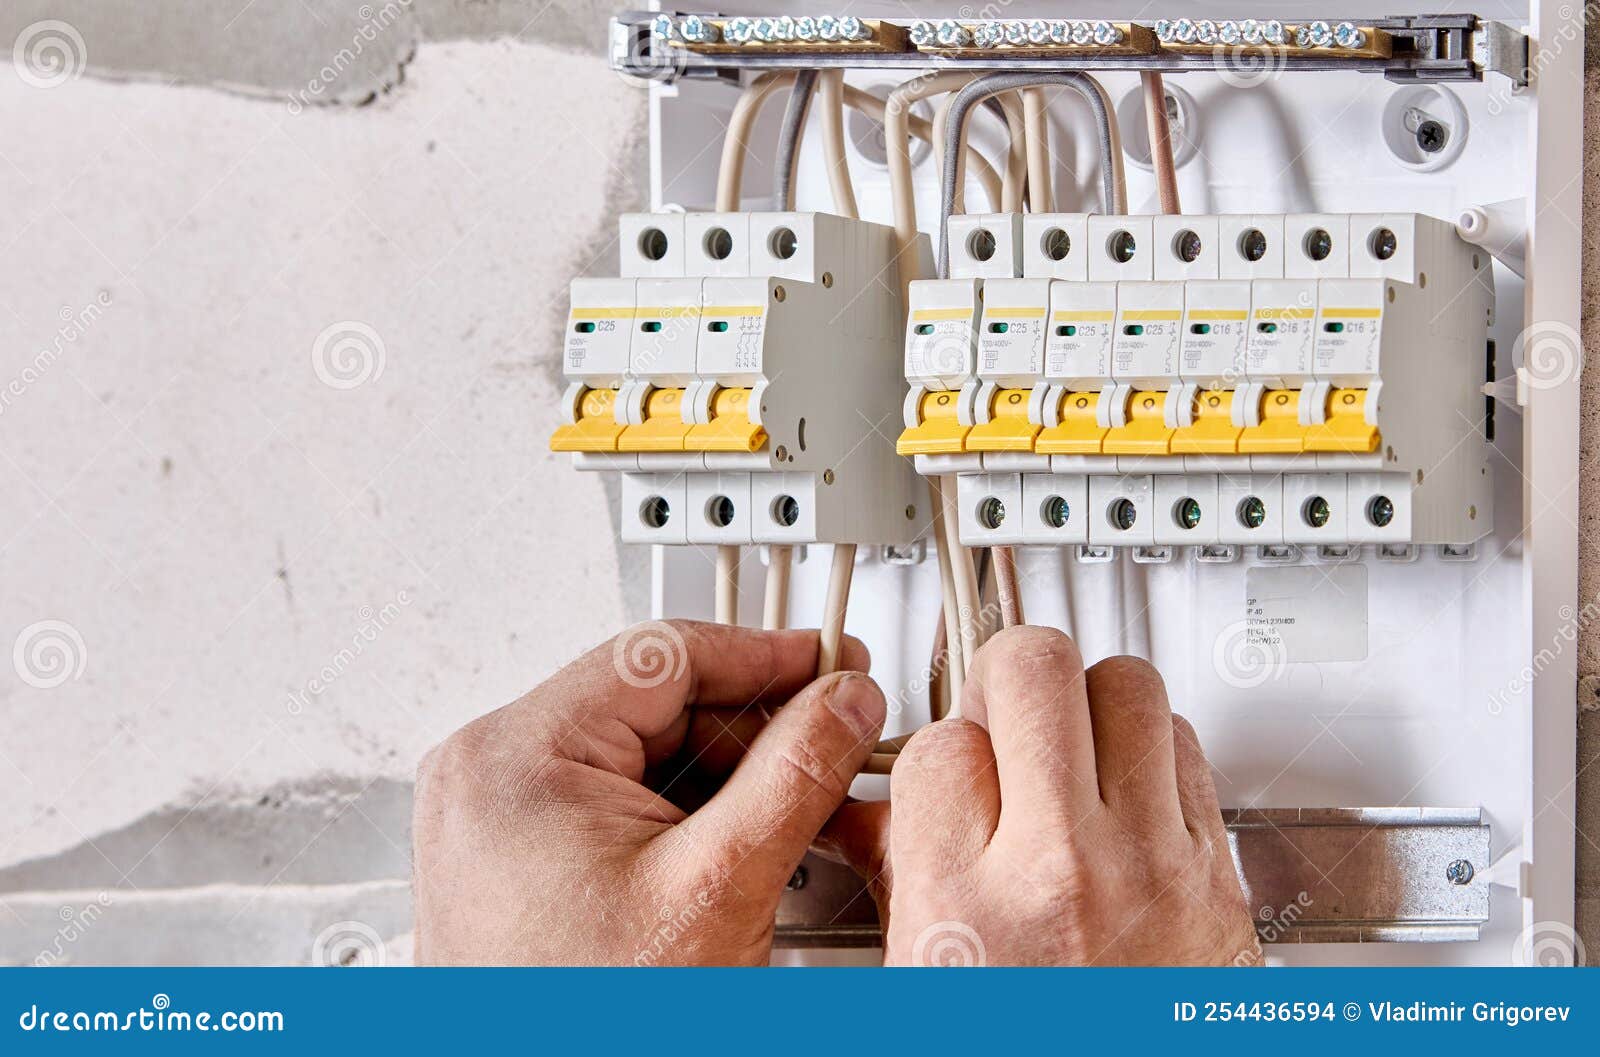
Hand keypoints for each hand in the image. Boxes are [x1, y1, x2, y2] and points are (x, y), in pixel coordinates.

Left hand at [413, 620, 886, 964]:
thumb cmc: (590, 1022)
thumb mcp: (717, 885)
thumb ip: (794, 775)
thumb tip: (843, 702)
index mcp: (515, 755)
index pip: (662, 656)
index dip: (762, 654)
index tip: (830, 661)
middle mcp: (488, 774)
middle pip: (653, 706)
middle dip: (752, 730)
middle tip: (833, 742)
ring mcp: (495, 817)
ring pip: (639, 756)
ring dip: (725, 778)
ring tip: (795, 818)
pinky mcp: (512, 857)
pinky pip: (612, 802)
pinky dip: (682, 818)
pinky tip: (739, 852)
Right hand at [822, 625, 1259, 966]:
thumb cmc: (1029, 1049)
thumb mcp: (924, 985)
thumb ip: (902, 879)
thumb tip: (876, 810)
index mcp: (967, 911)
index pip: (934, 743)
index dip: (933, 746)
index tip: (942, 763)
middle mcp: (1066, 874)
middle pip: (1031, 669)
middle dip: (1003, 676)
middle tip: (1001, 713)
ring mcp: (1156, 868)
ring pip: (1125, 686)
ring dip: (1087, 703)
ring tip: (1068, 746)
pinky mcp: (1221, 879)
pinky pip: (1187, 749)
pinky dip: (1151, 752)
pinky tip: (1124, 795)